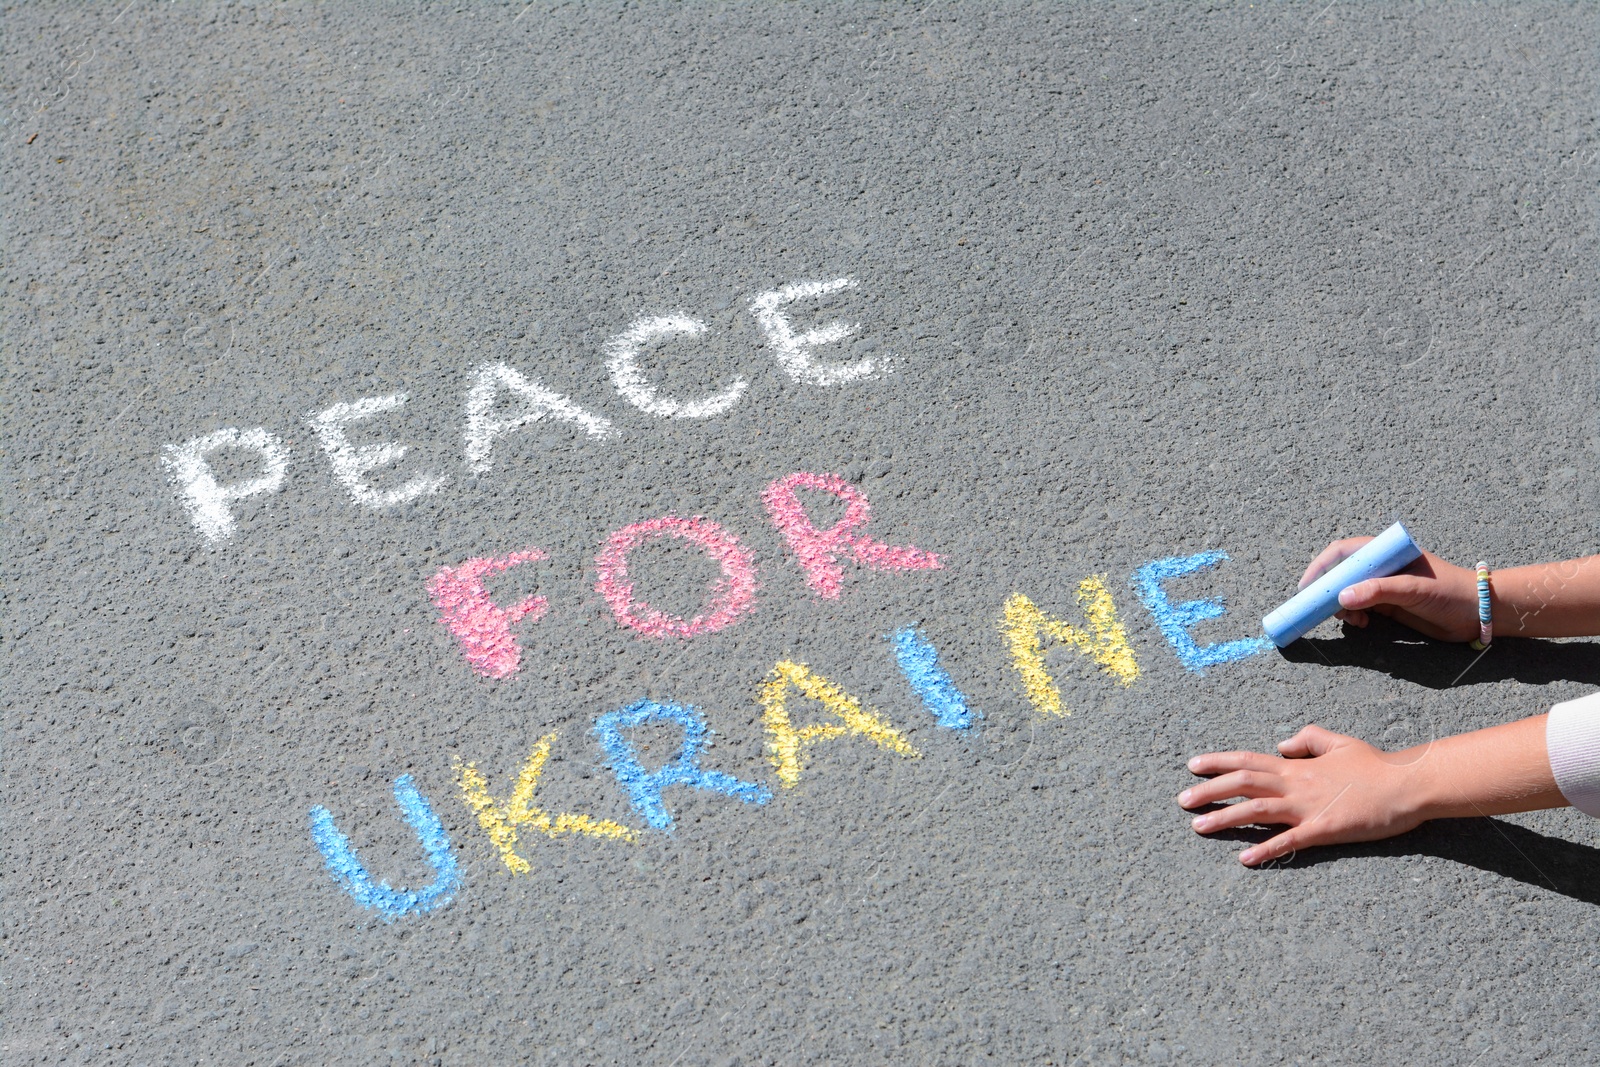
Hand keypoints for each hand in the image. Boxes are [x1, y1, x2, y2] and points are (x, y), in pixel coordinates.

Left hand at [1179, 725, 1427, 865]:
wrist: (1406, 784)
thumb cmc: (1375, 765)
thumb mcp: (1338, 741)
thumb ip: (1307, 739)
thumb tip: (1280, 745)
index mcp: (1296, 766)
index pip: (1248, 761)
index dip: (1218, 762)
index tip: (1192, 766)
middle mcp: (1295, 785)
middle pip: (1242, 784)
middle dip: (1209, 792)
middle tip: (1181, 801)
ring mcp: (1307, 808)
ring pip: (1256, 810)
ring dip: (1225, 818)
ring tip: (1198, 826)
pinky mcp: (1324, 830)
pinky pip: (1288, 841)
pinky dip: (1265, 849)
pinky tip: (1244, 858)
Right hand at [1299, 537, 1479, 641]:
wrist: (1480, 613)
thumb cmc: (1450, 592)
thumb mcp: (1413, 590)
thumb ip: (1377, 591)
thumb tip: (1341, 598)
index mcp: (1386, 552)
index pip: (1342, 552)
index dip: (1321, 568)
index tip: (1307, 588)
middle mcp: (1382, 566)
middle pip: (1341, 574)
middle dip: (1329, 592)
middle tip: (1323, 610)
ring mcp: (1385, 586)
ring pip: (1348, 593)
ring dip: (1342, 607)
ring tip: (1351, 621)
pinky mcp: (1390, 605)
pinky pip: (1361, 608)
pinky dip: (1355, 616)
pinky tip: (1362, 624)